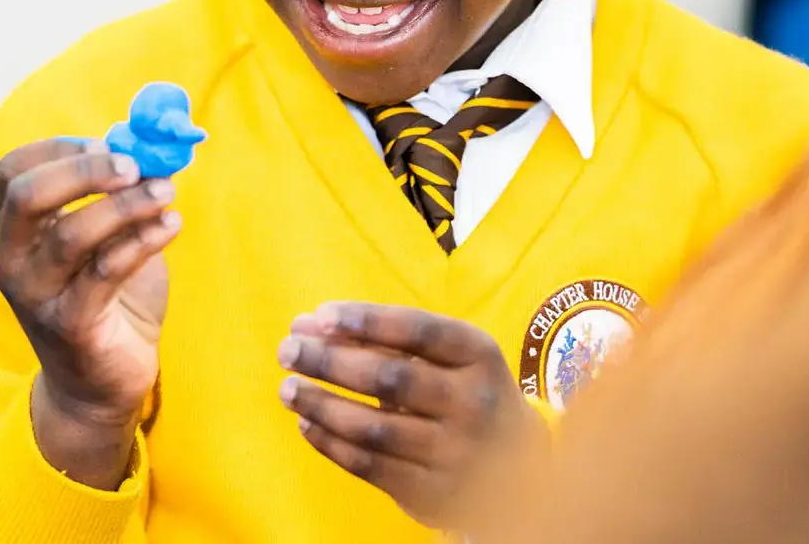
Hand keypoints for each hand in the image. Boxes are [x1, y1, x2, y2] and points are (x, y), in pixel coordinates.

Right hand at [0, 137, 180, 487]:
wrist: (102, 383)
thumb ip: (119, 192)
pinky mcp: (70, 326)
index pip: (14, 170)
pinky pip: (105, 272)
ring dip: (127, 206)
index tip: (110, 145)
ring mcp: (36, 296)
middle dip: (86, 171)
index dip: (62, 148)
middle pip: (29, 195)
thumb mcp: (107, 236)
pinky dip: (142, 241)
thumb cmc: (106, 298)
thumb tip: (153, 143)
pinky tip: (170, 225)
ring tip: (167, 194)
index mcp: (14, 231)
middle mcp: (12, 260)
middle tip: (135, 166)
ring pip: (72, 235)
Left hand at [277, 303, 544, 530]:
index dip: (366, 320)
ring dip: (321, 405)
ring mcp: (456, 452)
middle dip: (330, 361)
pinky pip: (370, 466)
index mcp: (479, 355)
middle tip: (288, 350)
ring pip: (373, 428)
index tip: (319, 315)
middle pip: (390, 378)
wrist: (520, 470)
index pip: (417, 330)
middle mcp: (473, 402)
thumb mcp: (450, 359)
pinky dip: (331, 444)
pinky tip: (308, 424)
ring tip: (288, 389)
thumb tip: (310, 325)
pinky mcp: (434, 493)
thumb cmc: (465, 394)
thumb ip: (387, 341)